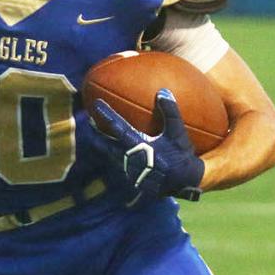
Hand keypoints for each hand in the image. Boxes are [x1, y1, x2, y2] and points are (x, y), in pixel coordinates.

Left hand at [89, 89, 204, 204]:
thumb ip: (170, 112)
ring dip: (104, 146)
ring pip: (112, 157)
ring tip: (97, 137)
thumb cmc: (182, 155)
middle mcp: (131, 160)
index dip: (107, 115)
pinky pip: (121, 166)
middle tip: (88, 123)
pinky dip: (115, 158)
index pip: (118, 128)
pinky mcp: (134, 181)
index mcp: (139, 147)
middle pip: (107, 146)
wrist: (185, 183)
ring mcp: (131, 172)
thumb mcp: (178, 132)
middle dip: (97, 135)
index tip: (96, 104)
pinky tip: (115, 153)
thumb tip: (162, 91)